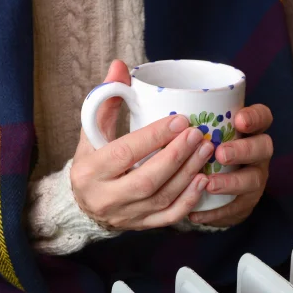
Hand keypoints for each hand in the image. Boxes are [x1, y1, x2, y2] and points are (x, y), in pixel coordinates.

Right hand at [72, 61, 214, 229]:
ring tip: (206, 150)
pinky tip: (202, 180)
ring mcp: (126, 215)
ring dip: (188, 174)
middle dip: (176, 156)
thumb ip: (107, 100)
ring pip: (162, 198)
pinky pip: (168, 218)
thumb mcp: (93, 131)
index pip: (124, 153)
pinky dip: (188, 201)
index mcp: (91, 171)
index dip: (153, 137)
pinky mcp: (141, 226)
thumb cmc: (93, 161)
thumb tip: (120, 66)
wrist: (86, 204)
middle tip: (198, 134)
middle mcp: (106, 197)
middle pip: (147, 180)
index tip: (179, 120)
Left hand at [188, 104, 272, 226]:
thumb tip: (168, 117)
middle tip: (221, 154)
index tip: (238, 120)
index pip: (262, 117)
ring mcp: (255, 178)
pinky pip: (235, 208)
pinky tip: (196, 213)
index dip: (254, 118)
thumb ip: (195, 125)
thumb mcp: (203, 134)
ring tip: (209, 184)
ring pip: (253, 180)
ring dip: (231, 182)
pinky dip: (216, 211)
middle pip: (263, 148)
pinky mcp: (245, 203)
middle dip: (243, 150)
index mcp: (250, 130)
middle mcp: (258, 153)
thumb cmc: (203, 150)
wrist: (214, 189)